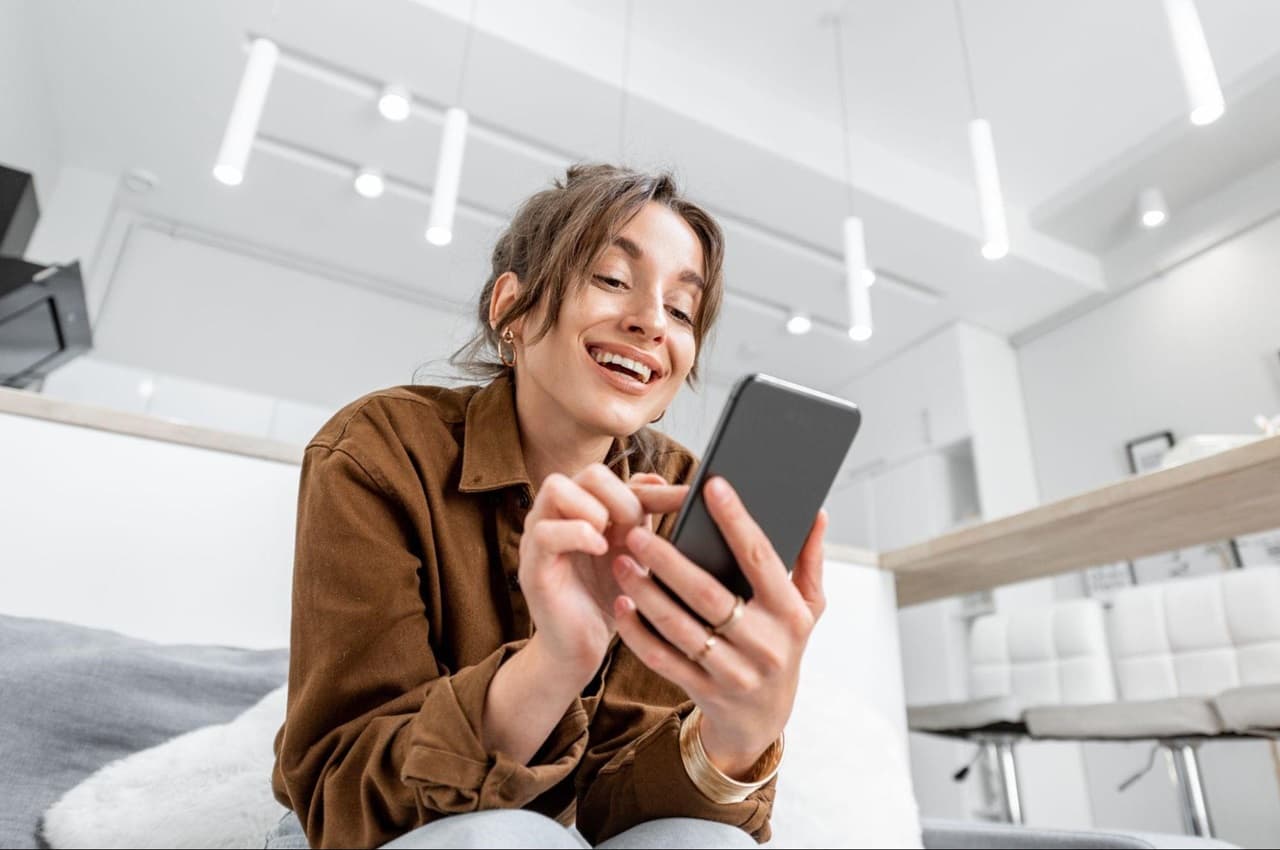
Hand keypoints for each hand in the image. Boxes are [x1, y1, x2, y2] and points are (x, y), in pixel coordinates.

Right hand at [518, 464, 686, 683]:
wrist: (582, 648)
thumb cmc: (607, 596)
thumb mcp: (634, 552)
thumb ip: (642, 515)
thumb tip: (659, 478)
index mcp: (583, 506)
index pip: (620, 478)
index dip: (656, 489)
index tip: (688, 498)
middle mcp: (558, 514)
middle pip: (589, 472)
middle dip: (622, 496)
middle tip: (637, 528)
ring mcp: (540, 536)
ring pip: (556, 488)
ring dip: (594, 509)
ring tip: (612, 539)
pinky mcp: (532, 565)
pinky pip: (546, 532)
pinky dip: (578, 534)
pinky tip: (601, 551)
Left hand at [611, 476, 827, 777]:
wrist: (764, 719)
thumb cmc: (784, 646)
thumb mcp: (807, 608)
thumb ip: (810, 561)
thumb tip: (817, 513)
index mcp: (790, 614)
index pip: (760, 558)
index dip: (736, 520)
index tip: (712, 486)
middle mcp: (764, 644)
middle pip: (708, 595)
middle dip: (669, 561)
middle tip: (638, 531)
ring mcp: (732, 672)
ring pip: (679, 628)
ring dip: (645, 593)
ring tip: (622, 561)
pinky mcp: (703, 690)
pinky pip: (663, 659)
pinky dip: (638, 632)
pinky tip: (622, 604)